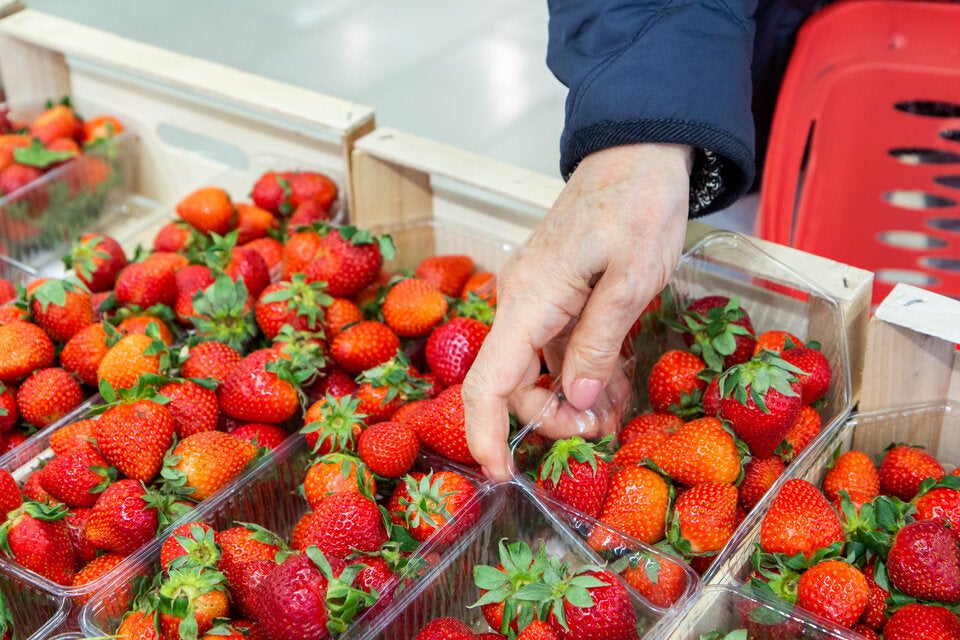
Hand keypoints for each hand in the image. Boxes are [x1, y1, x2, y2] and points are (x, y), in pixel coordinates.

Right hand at [462, 143, 692, 480]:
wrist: (638, 151)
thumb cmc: (638, 206)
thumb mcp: (630, 282)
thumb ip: (597, 346)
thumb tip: (572, 401)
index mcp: (530, 300)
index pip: (488, 382)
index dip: (486, 435)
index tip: (501, 476)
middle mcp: (520, 300)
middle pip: (513, 382)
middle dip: (551, 417)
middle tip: (601, 431)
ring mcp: (536, 295)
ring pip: (537, 366)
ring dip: (572, 396)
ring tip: (614, 413)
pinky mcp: (553, 291)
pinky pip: (555, 343)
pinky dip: (580, 369)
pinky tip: (611, 382)